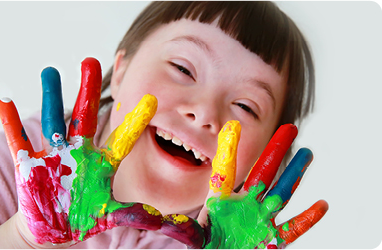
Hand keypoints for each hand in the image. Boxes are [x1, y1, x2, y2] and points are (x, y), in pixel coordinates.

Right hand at [0, 58, 161, 245]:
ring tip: (50, 71)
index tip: (151, 100)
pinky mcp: (30, 165)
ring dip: (50, 96)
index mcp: (102, 163)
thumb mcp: (109, 214)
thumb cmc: (83, 215)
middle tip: (89, 61)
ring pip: (53, 120)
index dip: (135, 122)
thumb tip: (159, 219)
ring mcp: (55, 155)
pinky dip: (12, 124)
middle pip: (85, 117)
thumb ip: (131, 214)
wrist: (54, 224)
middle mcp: (80, 152)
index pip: (122, 139)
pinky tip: (6, 104)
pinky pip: (20, 141)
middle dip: (87, 91)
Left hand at [161, 121, 327, 248]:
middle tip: (289, 128)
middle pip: (262, 173)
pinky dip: (307, 219)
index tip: (231, 126)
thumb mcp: (182, 235)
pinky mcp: (269, 241)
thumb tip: (147, 214)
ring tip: (307, 153)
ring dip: (295, 174)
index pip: (224, 173)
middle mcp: (242, 207)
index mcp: (219, 203)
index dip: (228, 151)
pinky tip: (322, 205)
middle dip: (276, 150)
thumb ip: (171, 225)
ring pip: (281, 193)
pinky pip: (292, 230)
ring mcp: (258, 222)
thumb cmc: (194, 249)